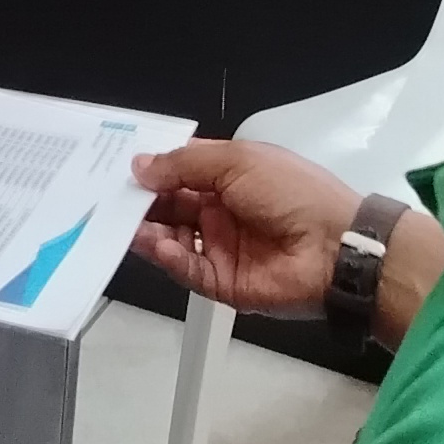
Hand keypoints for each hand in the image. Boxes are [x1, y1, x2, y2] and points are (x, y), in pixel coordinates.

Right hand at [129, 140, 361, 317]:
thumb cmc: (293, 193)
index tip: (117, 166)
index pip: (180, 170)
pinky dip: (169, 257)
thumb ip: (185, 164)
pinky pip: (187, 268)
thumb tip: (141, 165)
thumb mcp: (238, 162)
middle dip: (142, 202)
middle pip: (170, 205)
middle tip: (109, 199)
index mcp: (230, 176)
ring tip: (125, 224)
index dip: (152, 168)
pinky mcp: (222, 281)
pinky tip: (157, 245)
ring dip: (148, 231)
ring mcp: (221, 246)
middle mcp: (222, 209)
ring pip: (172, 238)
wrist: (334, 248)